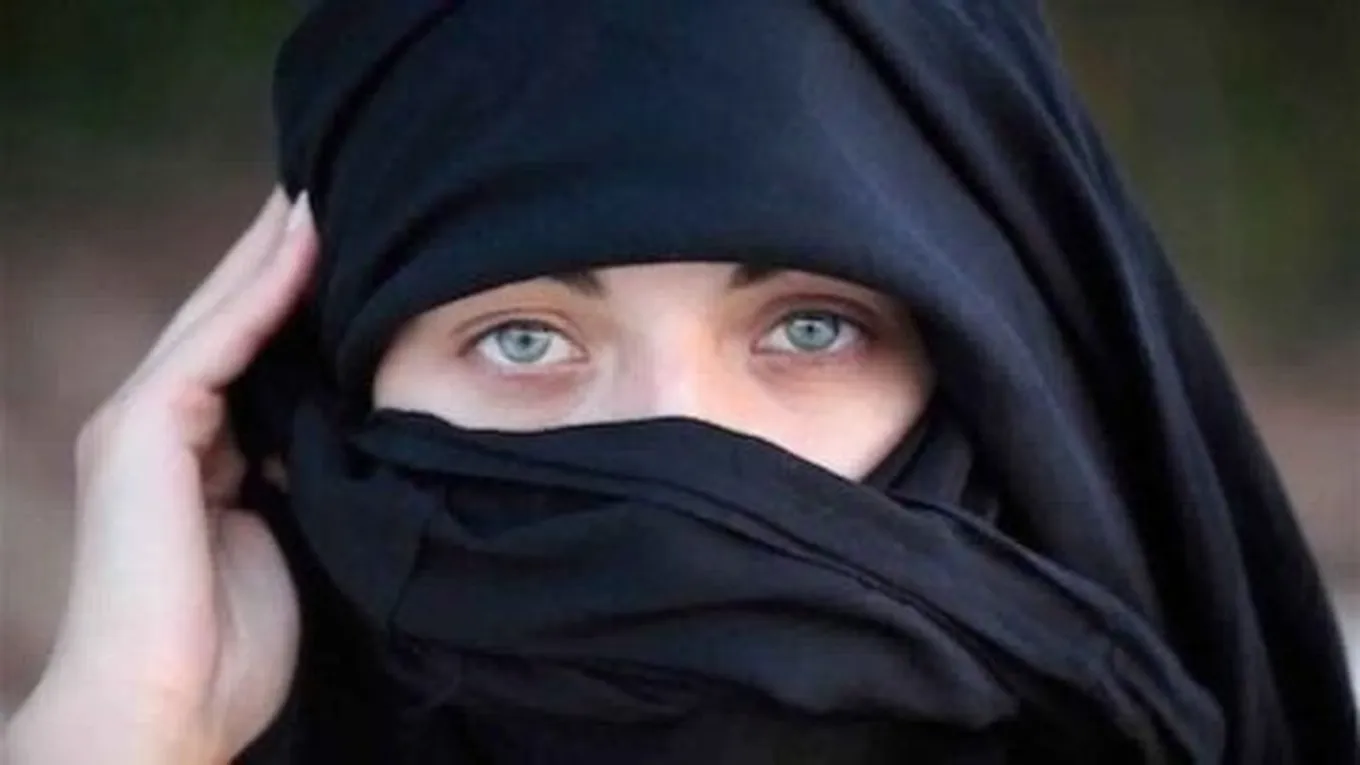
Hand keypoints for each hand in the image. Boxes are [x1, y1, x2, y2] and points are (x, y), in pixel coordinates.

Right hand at [8, 188, 314, 763]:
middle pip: (232, 317)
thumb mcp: (284, 537)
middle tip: (337, 189)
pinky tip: (307, 241)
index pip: (251, 352)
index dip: (294, 297)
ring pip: (221, 313)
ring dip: (274, 250)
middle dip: (281, 255)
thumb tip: (348, 429)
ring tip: (324, 190)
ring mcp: (144, 421)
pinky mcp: (143, 429)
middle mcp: (162, 423)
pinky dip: (264, 290)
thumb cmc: (227, 646)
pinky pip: (217, 342)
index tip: (352, 249)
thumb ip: (299, 474)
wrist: (164, 711)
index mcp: (194, 451)